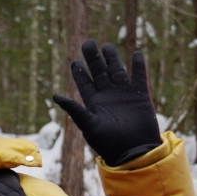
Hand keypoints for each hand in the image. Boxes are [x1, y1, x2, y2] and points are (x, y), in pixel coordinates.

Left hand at [52, 40, 160, 166]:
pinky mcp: (141, 96)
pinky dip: (138, 66)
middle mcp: (108, 96)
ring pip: (117, 71)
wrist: (134, 152)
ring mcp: (124, 95)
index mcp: (94, 103)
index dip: (80, 72)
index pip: (85, 83)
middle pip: (99, 72)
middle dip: (94, 58)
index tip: (75, 61)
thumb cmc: (109, 144)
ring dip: (113, 58)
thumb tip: (55, 96)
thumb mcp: (89, 126)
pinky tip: (136, 54)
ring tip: (107, 46)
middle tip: (88, 43)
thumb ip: (75, 110)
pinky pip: (139, 76)